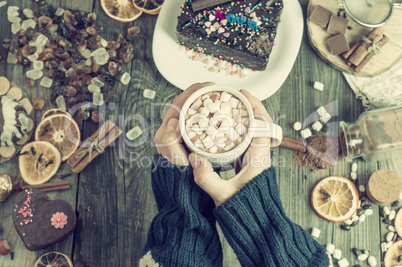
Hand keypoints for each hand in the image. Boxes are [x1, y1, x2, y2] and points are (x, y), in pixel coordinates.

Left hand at [154, 82, 214, 165]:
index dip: (191, 93)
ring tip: (216, 92)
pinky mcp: (192, 132)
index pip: (178, 104)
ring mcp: (183, 129)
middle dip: (198, 91)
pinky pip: (199, 115)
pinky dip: (207, 107)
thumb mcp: (176, 159)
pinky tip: (217, 105)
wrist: (190, 183)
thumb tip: (173, 123)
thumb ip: (169, 143)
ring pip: (192, 107)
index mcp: (167, 130)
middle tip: (214, 87)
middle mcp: (173, 128)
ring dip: (203, 97)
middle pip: (185, 102)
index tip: (206, 87)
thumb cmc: (183, 171)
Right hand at [189, 89, 271, 205]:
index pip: (263, 125)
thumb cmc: (244, 210)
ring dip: (243, 116)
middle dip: (247, 106)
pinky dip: (237, 128)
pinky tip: (224, 126)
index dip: (255, 106)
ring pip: (253, 129)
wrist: (257, 223)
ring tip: (227, 107)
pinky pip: (246, 138)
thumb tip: (193, 160)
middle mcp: (260, 154)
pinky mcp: (249, 161)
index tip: (243, 95)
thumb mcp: (223, 195)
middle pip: (260, 122)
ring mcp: (256, 157)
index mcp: (259, 158)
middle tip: (231, 96)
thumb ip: (207, 179)